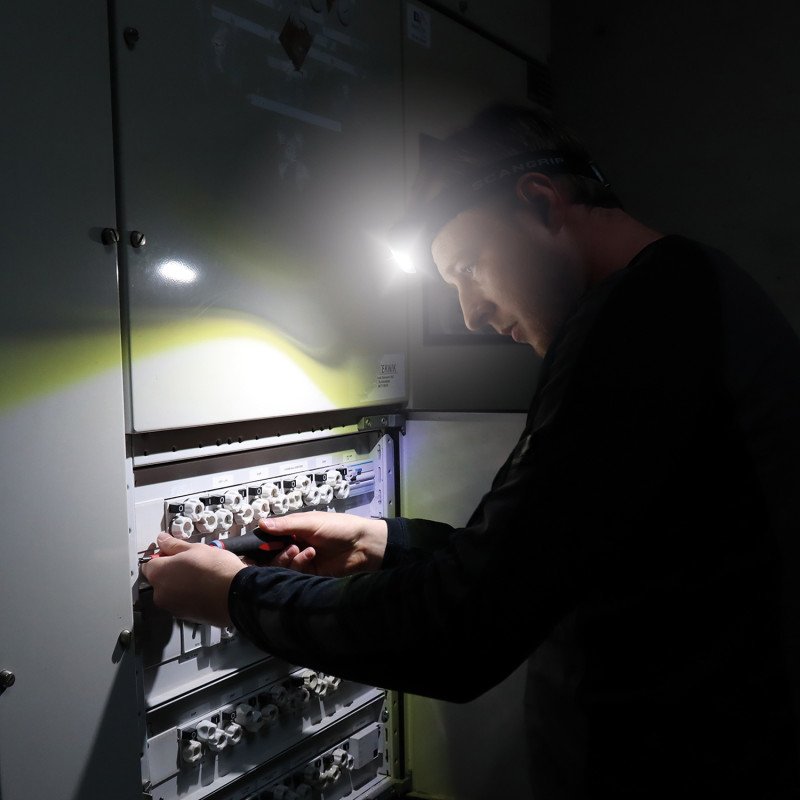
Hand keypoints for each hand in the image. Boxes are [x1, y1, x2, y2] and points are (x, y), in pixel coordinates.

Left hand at [141, 532, 247, 626]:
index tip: (173, 552)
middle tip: (191, 562)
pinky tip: (205, 588)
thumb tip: (162, 540)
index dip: (161, 556)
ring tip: (201, 576)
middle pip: (159, 579)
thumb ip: (174, 545)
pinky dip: (189, 595)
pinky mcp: (185, 617)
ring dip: (180, 584)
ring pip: (171, 592)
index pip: (148, 563)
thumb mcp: (196, 549)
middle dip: (171, 571)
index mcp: (159, 574)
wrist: (236, 595)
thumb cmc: (217, 570)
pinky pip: (182, 602)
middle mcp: (161, 594)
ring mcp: (172, 608)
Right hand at [260, 512, 386, 575]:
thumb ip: (286, 525)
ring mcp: (301, 560)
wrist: (362, 545)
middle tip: (285, 546)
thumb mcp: (311, 522)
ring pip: (280, 565)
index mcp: (294, 530)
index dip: (262, 541)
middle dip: (274, 552)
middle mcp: (294, 545)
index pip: (270, 537)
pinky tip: (310, 555)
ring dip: (286, 558)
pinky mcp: (308, 574)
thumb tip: (261, 523)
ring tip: (298, 550)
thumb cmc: (338, 527)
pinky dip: (298, 564)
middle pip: (271, 555)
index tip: (255, 545)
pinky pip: (294, 573)